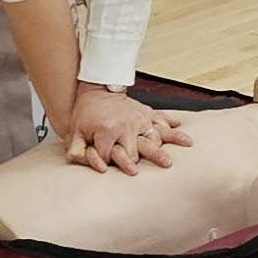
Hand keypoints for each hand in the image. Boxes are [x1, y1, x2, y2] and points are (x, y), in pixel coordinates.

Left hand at [62, 82, 179, 171]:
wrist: (97, 89)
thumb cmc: (86, 112)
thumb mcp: (74, 133)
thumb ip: (78, 153)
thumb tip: (96, 168)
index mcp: (108, 130)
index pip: (111, 157)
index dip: (107, 163)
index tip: (107, 166)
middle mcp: (127, 125)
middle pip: (138, 152)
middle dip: (144, 161)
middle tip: (161, 167)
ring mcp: (139, 119)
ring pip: (156, 138)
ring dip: (165, 149)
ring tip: (176, 158)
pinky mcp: (147, 113)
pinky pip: (162, 121)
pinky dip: (172, 129)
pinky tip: (184, 137)